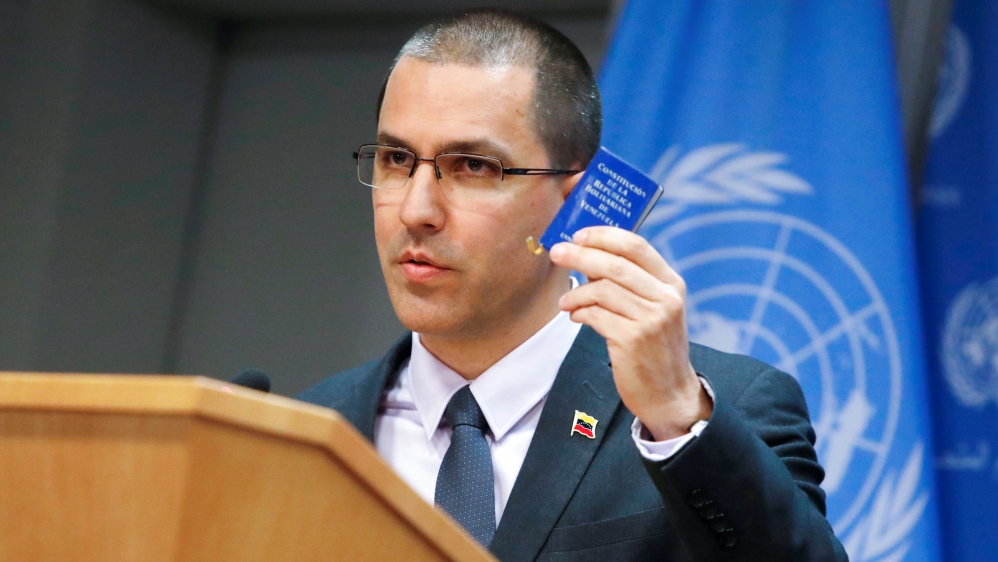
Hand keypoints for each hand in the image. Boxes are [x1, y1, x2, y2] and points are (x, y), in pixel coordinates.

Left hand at [549, 226, 711, 440]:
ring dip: (576, 293)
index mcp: (671, 284)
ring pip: (602, 289)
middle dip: (580, 255)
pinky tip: (576, 317)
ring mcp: (651, 319)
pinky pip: (596, 315)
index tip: (579, 235)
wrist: (670, 393)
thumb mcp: (652, 310)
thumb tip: (588, 259)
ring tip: (566, 303)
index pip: (636, 246)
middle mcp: (665, 298)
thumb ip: (627, 283)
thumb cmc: (655, 349)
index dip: (604, 236)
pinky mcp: (633, 339)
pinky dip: (580, 313)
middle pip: (615, 264)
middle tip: (557, 253)